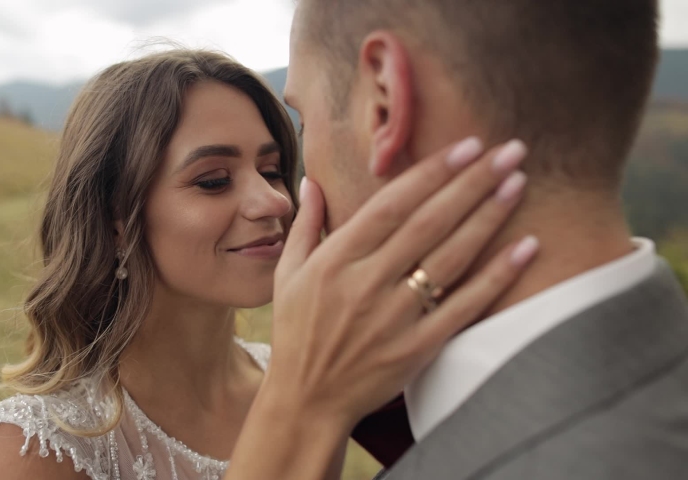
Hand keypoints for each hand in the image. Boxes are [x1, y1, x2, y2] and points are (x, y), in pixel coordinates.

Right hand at [268, 137, 536, 427]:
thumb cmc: (297, 333)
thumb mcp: (288, 275)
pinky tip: (525, 247)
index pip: (391, 205)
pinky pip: (464, 306)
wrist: (308, 401)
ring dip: (488, 217)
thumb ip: (306, 225)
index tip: (466, 146)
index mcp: (336, 261)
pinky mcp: (418, 348)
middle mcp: (367, 284)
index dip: (431, 173)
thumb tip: (312, 179)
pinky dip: (496, 276)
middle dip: (472, 182)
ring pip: (451, 258)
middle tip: (509, 150)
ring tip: (518, 183)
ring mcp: (395, 317)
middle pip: (429, 223)